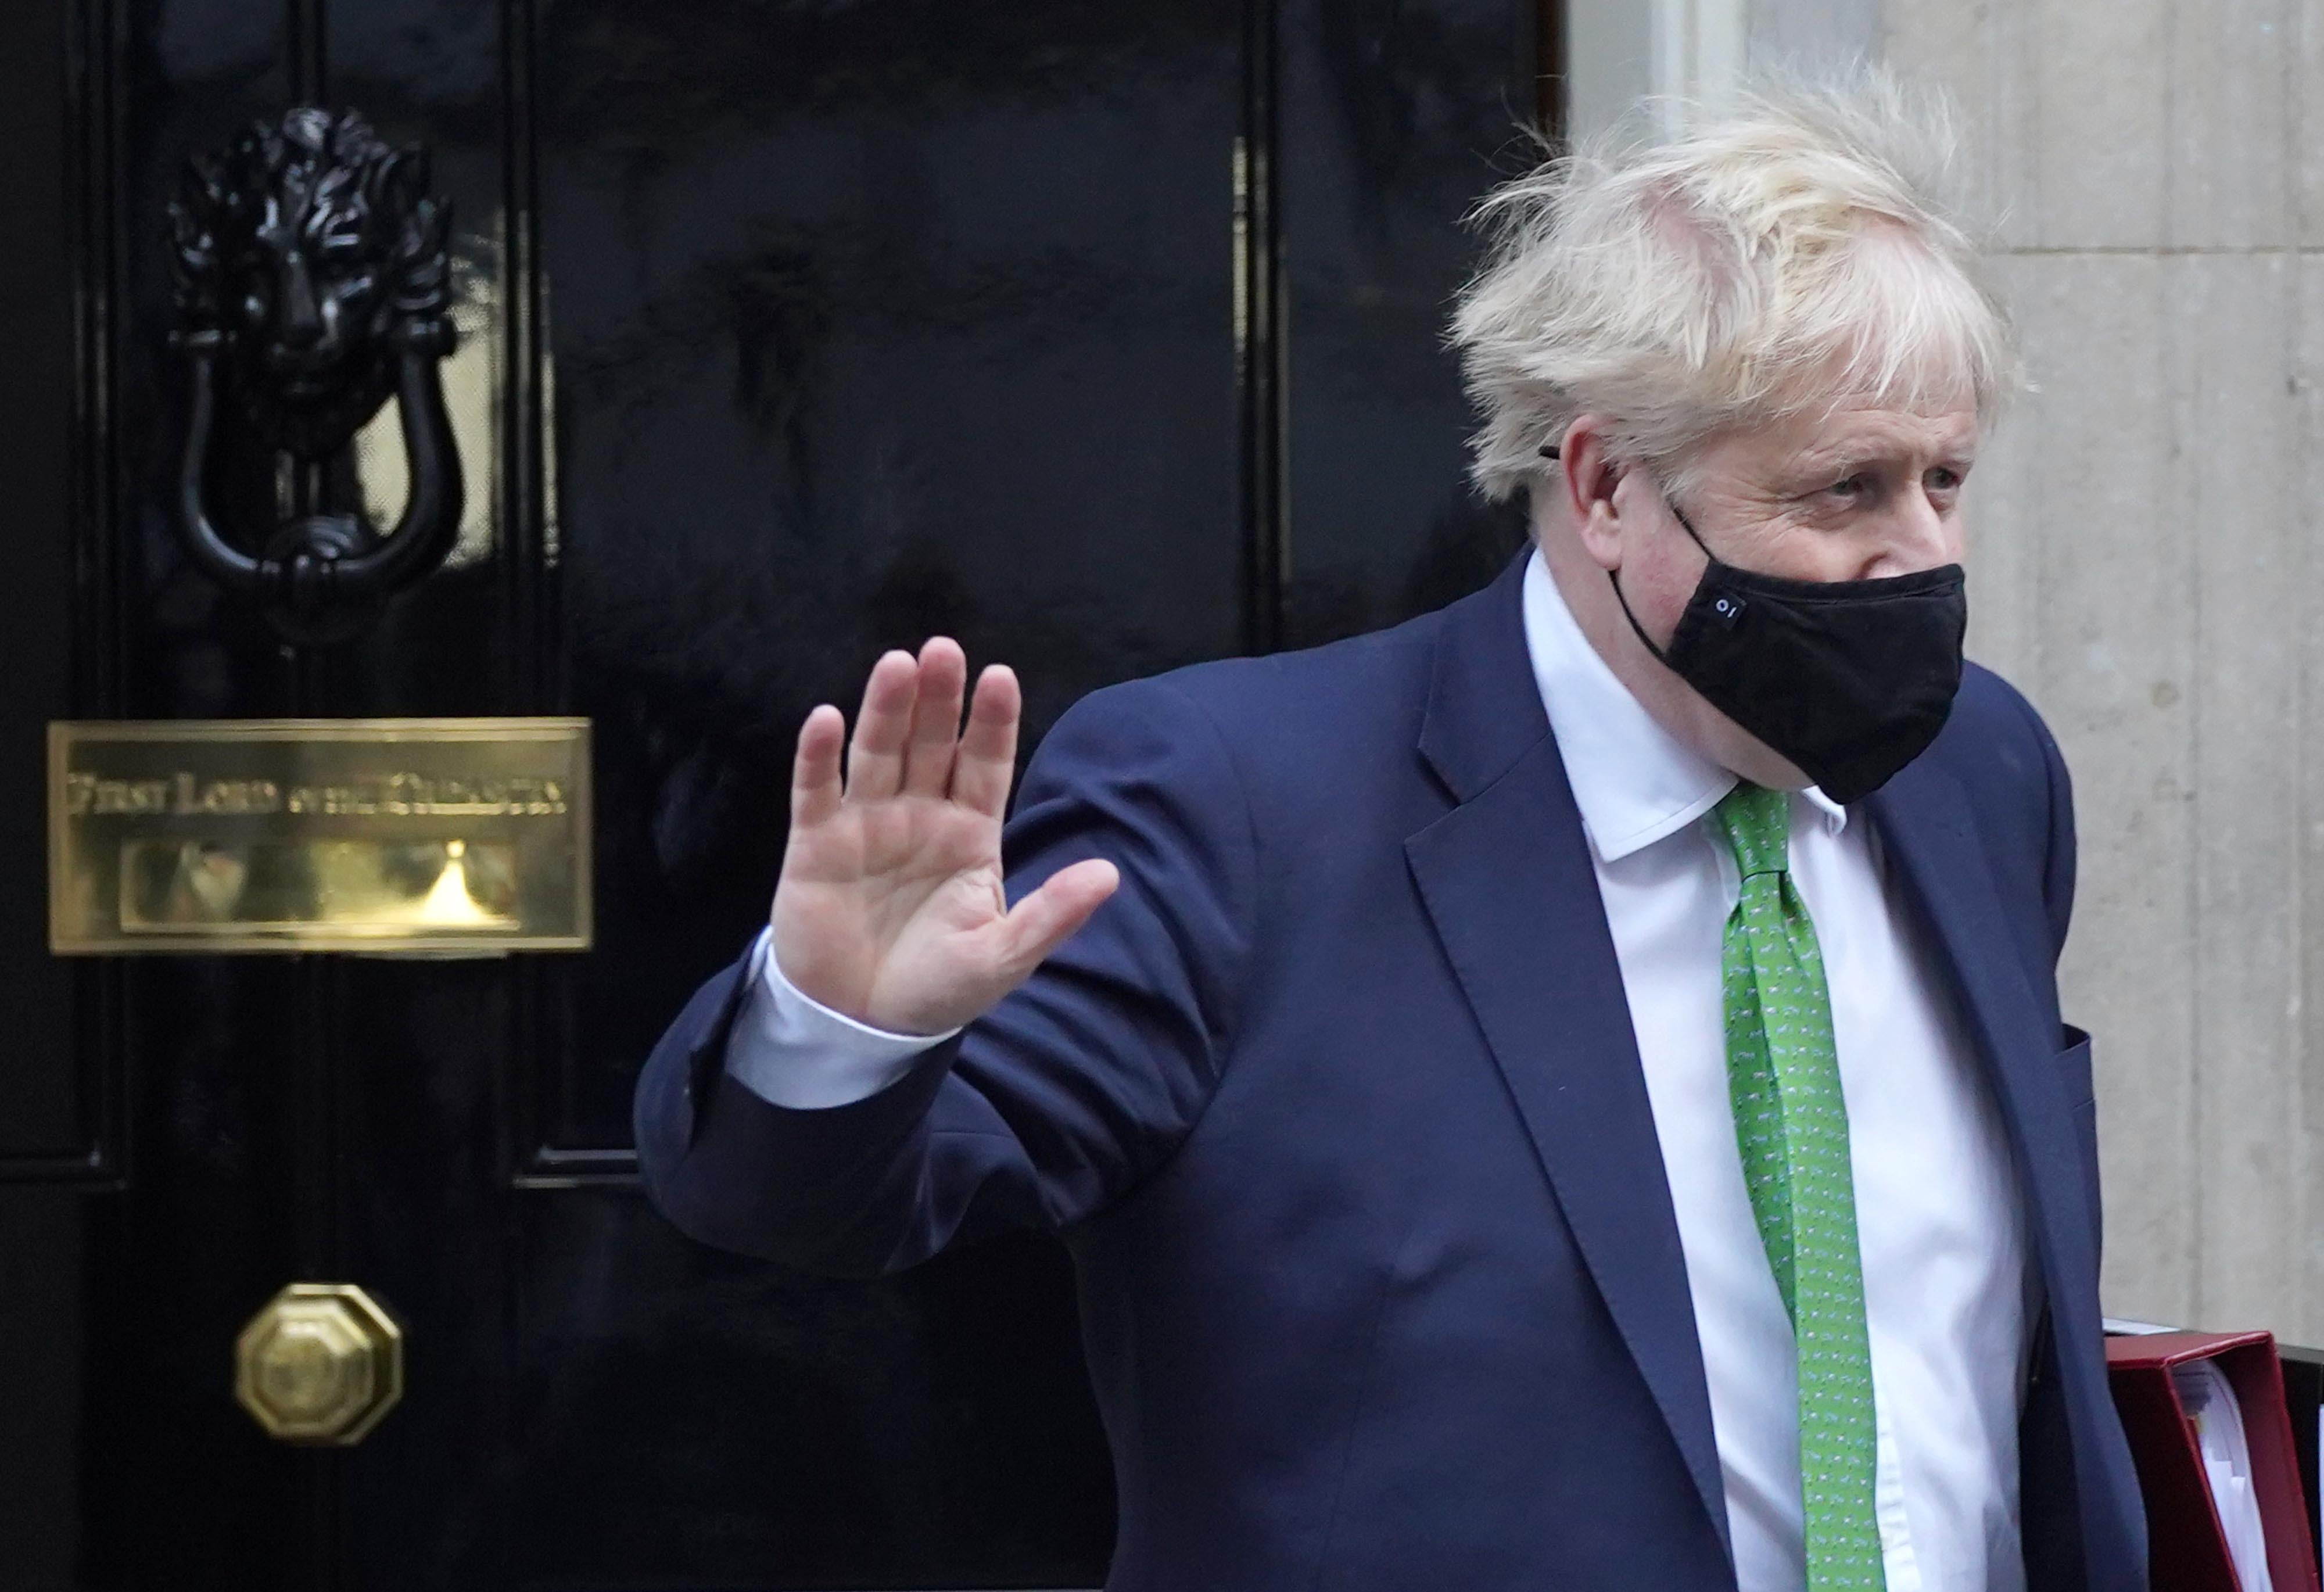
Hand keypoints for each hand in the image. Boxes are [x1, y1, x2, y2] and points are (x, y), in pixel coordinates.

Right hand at [771, 638, 1119, 1034]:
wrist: (862, 1025)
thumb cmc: (938, 987)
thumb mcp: (1004, 957)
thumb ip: (1052, 914)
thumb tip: (1110, 873)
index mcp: (970, 832)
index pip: (985, 764)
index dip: (992, 722)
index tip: (1001, 677)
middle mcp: (920, 815)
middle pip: (931, 744)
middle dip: (939, 698)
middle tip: (944, 650)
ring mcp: (866, 824)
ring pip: (878, 753)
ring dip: (885, 709)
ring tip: (897, 665)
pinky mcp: (814, 845)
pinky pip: (816, 792)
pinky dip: (818, 757)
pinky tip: (826, 718)